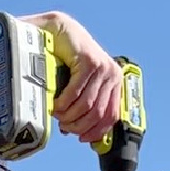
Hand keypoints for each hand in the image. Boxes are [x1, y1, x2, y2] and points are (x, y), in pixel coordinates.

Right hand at [20, 12, 121, 143]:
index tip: (81, 138)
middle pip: (98, 114)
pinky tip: (56, 104)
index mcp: (114, 82)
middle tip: (64, 127)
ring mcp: (103, 68)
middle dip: (79, 126)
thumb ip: (83, 105)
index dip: (96, 132)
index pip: (111, 116)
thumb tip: (78, 133)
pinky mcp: (90, 63)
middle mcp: (112, 75)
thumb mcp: (79, 86)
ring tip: (57, 114)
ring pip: (87, 106)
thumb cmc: (66, 59)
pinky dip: (64, 103)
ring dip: (69, 116)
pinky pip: (76, 93)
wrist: (59, 32)